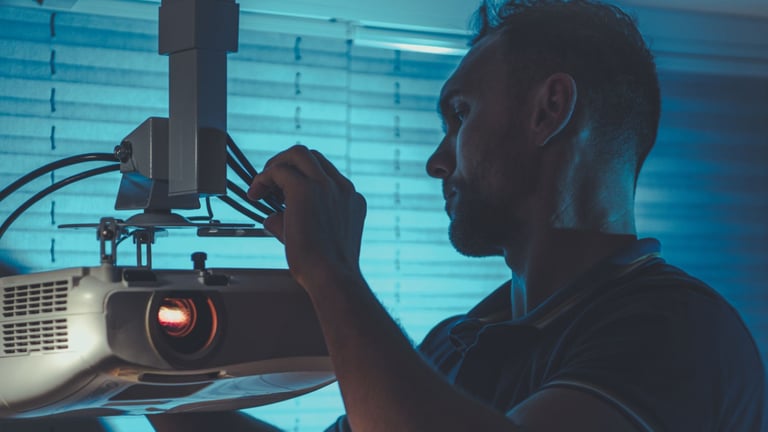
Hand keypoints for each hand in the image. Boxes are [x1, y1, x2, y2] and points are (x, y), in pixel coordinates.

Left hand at [247, 145, 366, 293]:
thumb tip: (271, 218)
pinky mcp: (305, 189)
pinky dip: (263, 179)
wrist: (331, 278)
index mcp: (350, 200)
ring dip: (276, 165)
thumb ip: (296, 222)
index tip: (282, 193)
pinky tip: (255, 194)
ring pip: (298, 153)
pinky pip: (279, 170)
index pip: (324, 174)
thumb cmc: (325, 269)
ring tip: (261, 184)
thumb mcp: (316, 240)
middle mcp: (341, 189)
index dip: (301, 179)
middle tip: (270, 183)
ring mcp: (326, 186)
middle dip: (287, 164)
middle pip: (312, 156)